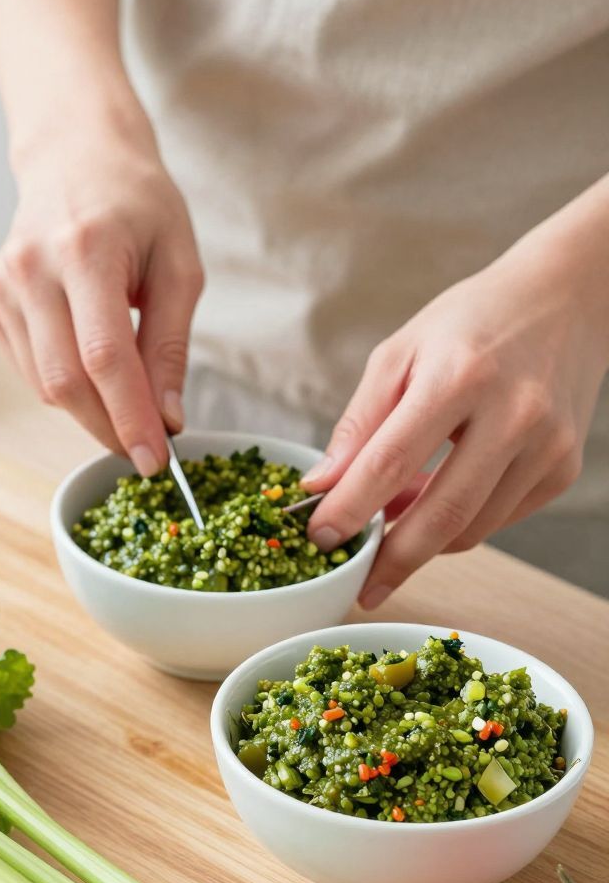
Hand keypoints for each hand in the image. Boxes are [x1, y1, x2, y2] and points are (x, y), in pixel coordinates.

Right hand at [0, 102, 203, 472]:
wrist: (76, 156)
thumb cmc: (138, 205)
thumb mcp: (179, 265)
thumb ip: (171, 344)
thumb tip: (168, 419)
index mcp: (85, 250)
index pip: (104, 358)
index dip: (130, 418)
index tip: (155, 461)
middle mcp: (30, 268)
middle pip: (65, 382)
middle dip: (109, 427)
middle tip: (146, 448)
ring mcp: (0, 285)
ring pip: (43, 384)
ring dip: (89, 408)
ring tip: (126, 393)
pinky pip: (28, 368)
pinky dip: (65, 381)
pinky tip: (87, 353)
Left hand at [302, 222, 608, 607]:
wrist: (564, 300)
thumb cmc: (473, 323)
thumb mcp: (401, 353)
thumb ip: (359, 423)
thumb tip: (321, 487)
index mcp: (460, 375)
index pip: (392, 461)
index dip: (351, 510)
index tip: (320, 540)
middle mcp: (513, 413)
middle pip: (443, 513)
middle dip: (392, 559)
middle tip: (359, 582)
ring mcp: (546, 445)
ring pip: (473, 528)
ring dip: (424, 539)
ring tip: (393, 517)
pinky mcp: (563, 468)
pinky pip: (499, 519)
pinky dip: (461, 523)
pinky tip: (438, 497)